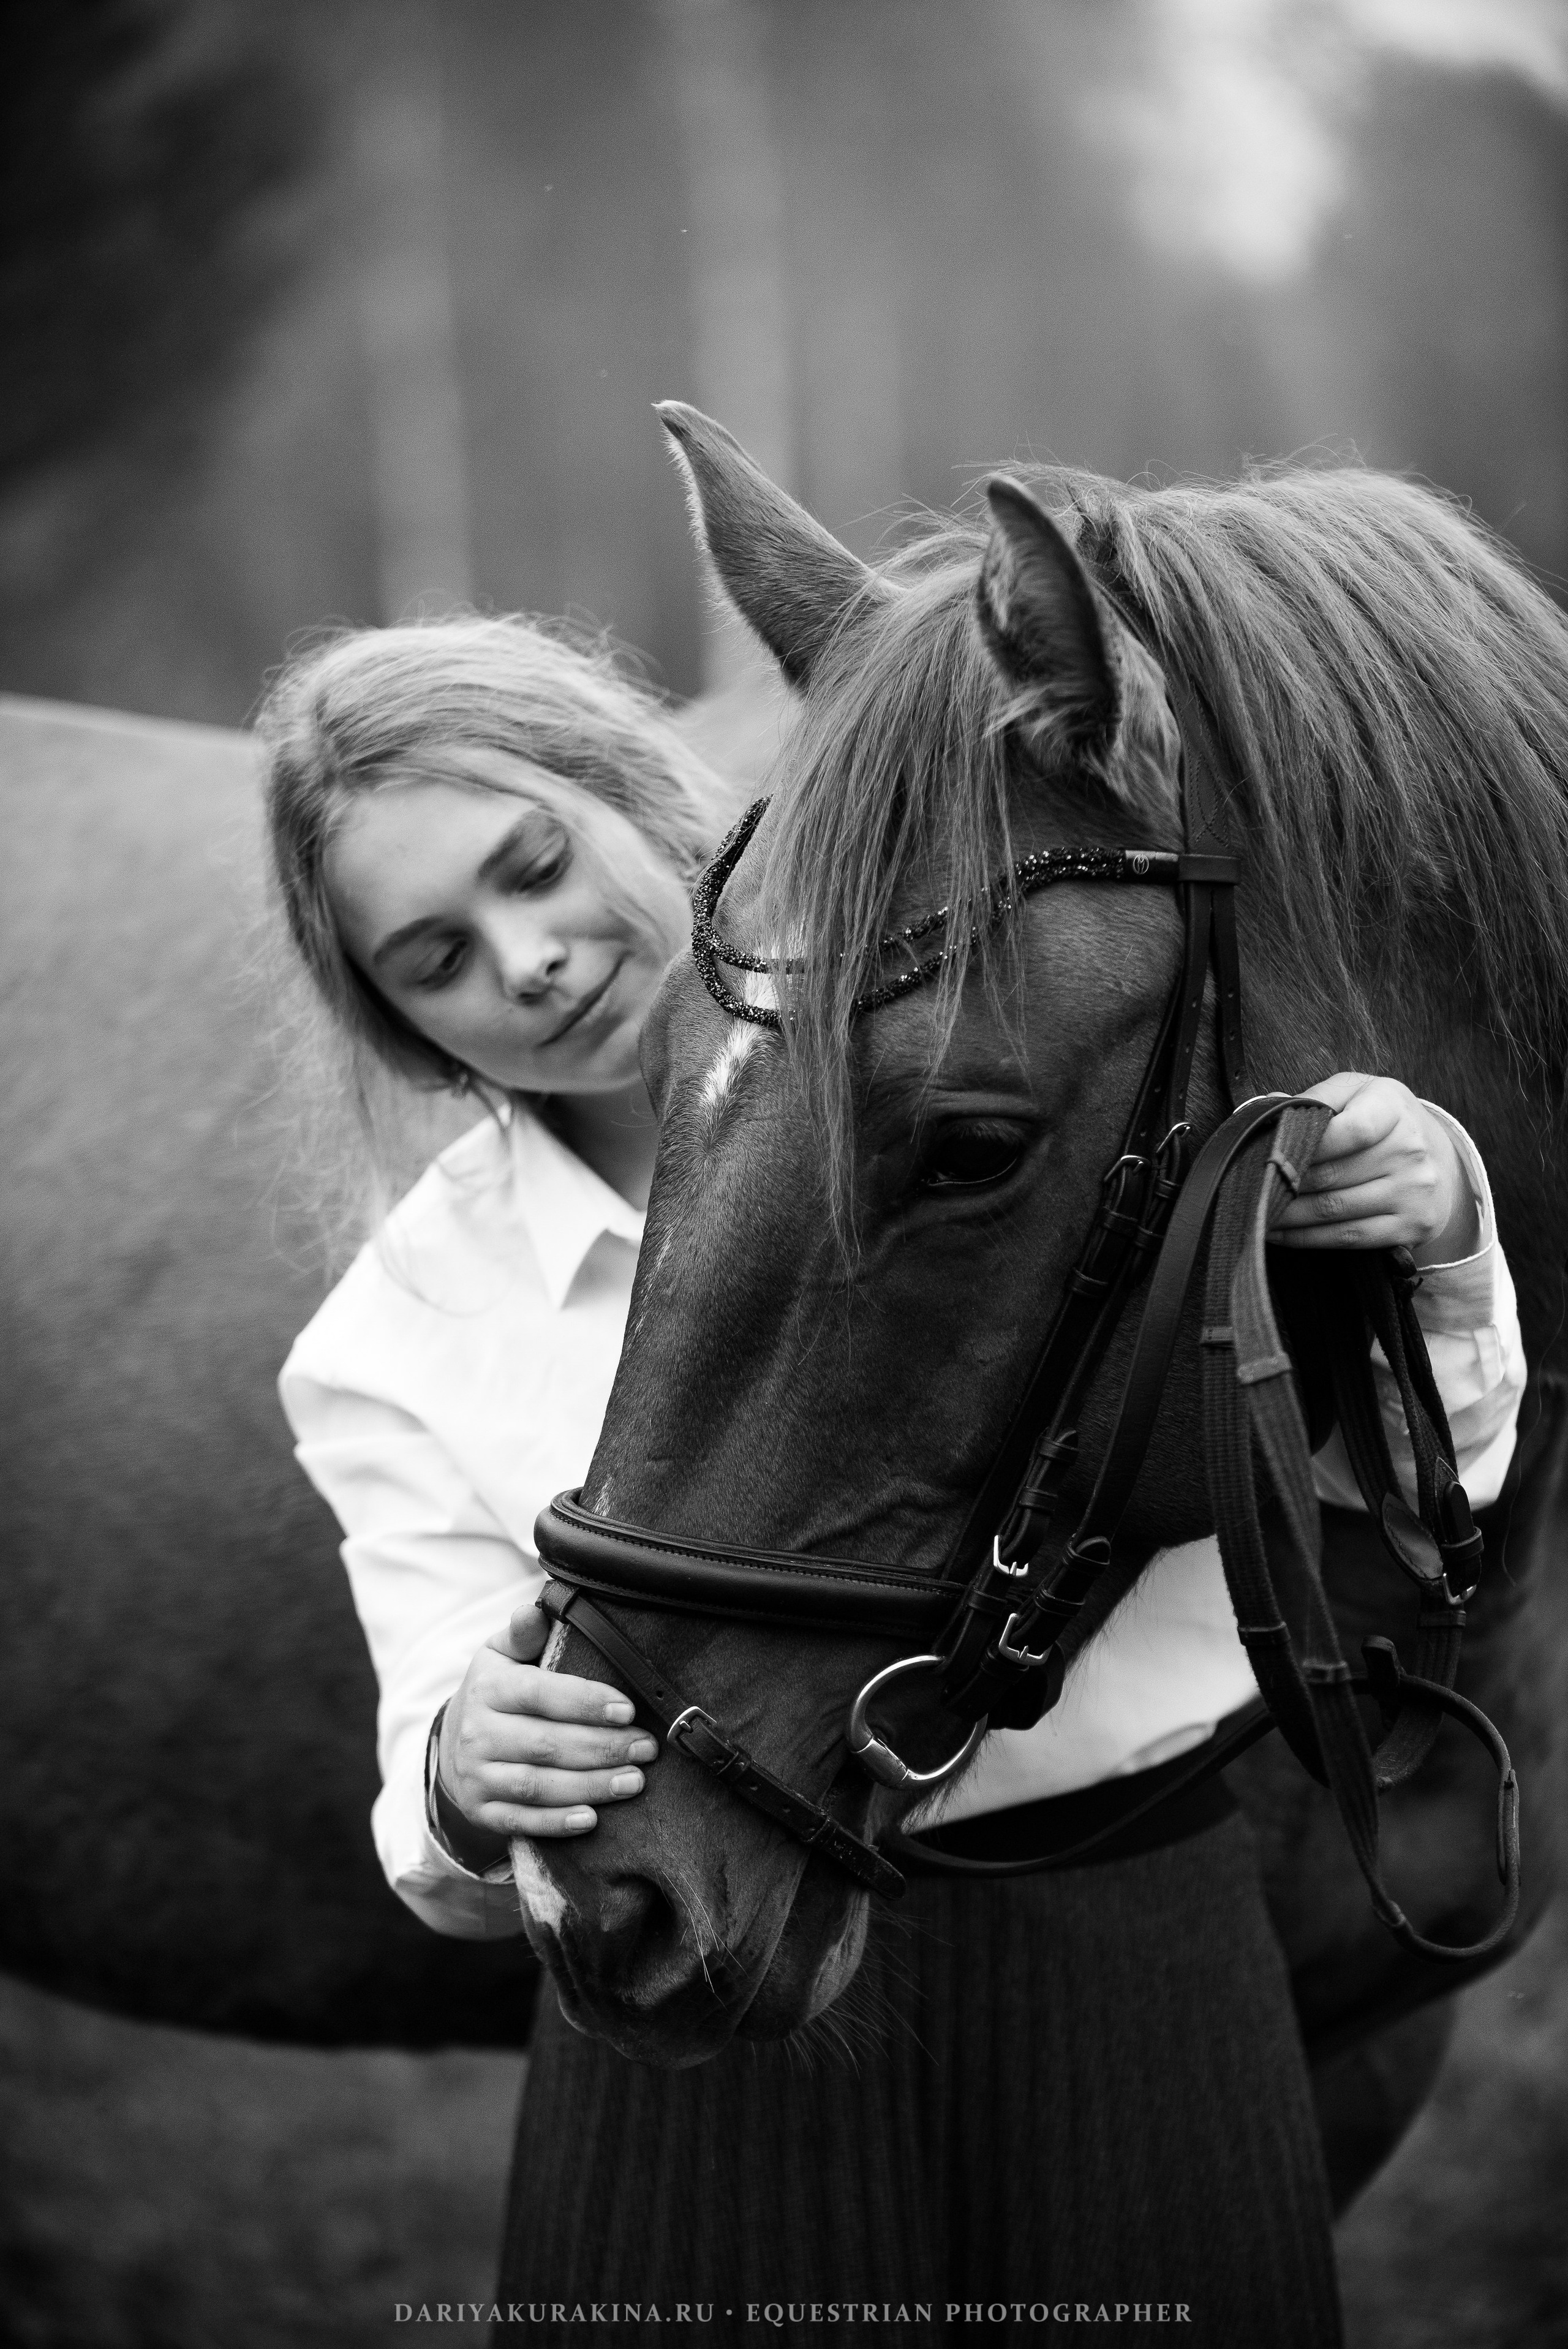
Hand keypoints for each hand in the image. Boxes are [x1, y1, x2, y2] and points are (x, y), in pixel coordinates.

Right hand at [436, 1601, 656, 1839]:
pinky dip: (557, 1823)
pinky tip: (592, 1819)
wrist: (453, 1743)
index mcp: (488, 1688)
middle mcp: (477, 1734)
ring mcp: (477, 1777)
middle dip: (602, 1747)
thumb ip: (523, 1633)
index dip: (585, 1702)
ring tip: (634, 1780)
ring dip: (590, 1786)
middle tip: (646, 1748)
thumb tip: (536, 1609)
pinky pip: (522, 1822)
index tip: (628, 1709)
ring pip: (538, 1786)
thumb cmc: (495, 1692)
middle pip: (546, 1744)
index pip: (540, 1694)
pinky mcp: (482, 1811)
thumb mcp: (501, 1655)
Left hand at [1270, 1072, 1479, 1264]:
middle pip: (1330, 1175)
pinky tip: (1280, 1233)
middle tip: (1248, 1189)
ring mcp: (1415, 1191)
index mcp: (1393, 1107)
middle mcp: (1411, 1149)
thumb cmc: (1382, 1121)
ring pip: (1334, 1210)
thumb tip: (1270, 1112)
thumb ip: (1317, 1098)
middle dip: (1283, 1185)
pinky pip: (1349, 1237)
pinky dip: (1307, 1238)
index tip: (1269, 1154)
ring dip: (1287, 1215)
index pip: (1349, 1130)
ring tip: (1257, 1211)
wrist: (1438, 1160)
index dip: (1305, 1145)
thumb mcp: (1356, 1092)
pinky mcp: (1413, 1226)